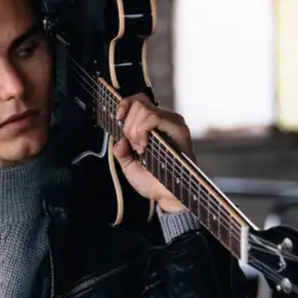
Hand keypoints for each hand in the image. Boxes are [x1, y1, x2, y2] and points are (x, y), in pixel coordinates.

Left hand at [109, 94, 193, 213]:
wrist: (166, 196)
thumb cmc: (153, 183)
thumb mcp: (129, 166)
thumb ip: (121, 151)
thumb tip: (119, 139)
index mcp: (153, 127)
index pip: (139, 100)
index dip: (125, 105)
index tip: (117, 119)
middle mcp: (165, 122)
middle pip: (139, 104)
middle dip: (128, 126)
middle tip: (135, 145)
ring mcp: (173, 125)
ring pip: (145, 109)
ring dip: (135, 130)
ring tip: (141, 148)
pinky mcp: (179, 130)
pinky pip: (154, 118)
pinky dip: (142, 131)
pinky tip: (145, 147)